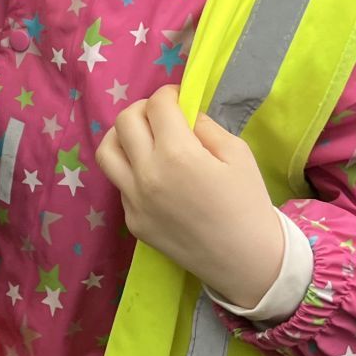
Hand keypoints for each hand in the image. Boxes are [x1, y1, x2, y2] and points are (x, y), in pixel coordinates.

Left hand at [96, 85, 286, 309]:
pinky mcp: (132, 221)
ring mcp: (134, 200)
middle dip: (144, 109)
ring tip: (144, 139)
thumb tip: (183, 115)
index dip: (169, 94)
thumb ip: (205, 126)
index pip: (157, 105)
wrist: (246, 260)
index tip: (178, 99)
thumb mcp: (237, 153)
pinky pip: (120, 183)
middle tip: (163, 116)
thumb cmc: (248, 203)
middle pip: (125, 121)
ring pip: (107, 151)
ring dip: (123, 136)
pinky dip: (132, 170)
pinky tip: (156, 177)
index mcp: (177, 154)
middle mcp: (147, 174)